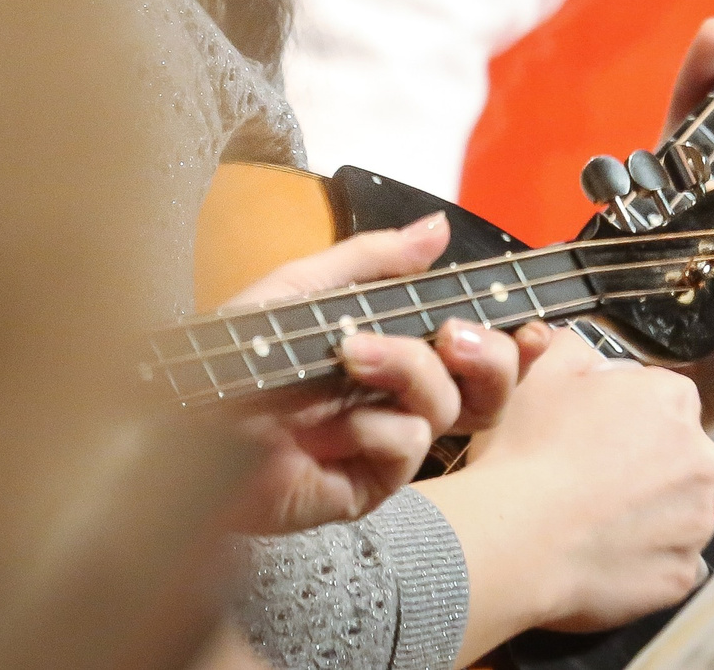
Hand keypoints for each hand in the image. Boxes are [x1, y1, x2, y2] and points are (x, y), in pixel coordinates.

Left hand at [223, 214, 520, 535]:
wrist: (179, 416)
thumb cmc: (232, 353)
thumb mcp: (305, 286)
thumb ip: (375, 259)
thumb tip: (438, 228)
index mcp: (389, 349)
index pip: (474, 348)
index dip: (514, 340)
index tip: (534, 324)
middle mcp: (394, 397)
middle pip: (486, 385)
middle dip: (487, 355)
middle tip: (451, 334)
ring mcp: (382, 443)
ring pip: (451, 410)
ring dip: (412, 372)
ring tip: (356, 355)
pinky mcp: (365, 485)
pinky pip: (408, 451)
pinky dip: (376, 428)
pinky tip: (332, 425)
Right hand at [420, 324, 713, 644]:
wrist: (519, 536)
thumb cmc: (530, 449)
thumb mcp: (542, 376)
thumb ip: (571, 349)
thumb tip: (578, 345)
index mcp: (672, 400)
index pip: (663, 399)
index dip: (625, 415)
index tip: (593, 433)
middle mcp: (701, 457)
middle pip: (678, 454)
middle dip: (645, 463)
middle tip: (591, 479)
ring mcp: (697, 520)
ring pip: (678, 510)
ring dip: (649, 513)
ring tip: (593, 522)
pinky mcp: (684, 573)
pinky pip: (669, 561)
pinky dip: (644, 560)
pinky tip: (603, 556)